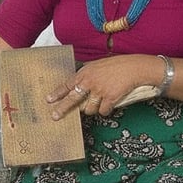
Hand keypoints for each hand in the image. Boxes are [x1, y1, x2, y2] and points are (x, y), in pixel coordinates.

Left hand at [46, 55, 163, 118]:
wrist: (134, 67)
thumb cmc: (116, 65)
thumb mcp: (96, 65)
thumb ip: (86, 74)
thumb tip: (77, 84)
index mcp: (84, 73)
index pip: (67, 85)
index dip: (57, 93)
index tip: (48, 100)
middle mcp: (89, 82)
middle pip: (72, 99)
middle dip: (62, 109)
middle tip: (55, 116)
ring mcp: (99, 91)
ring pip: (88, 109)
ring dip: (92, 109)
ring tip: (98, 102)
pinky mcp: (110, 98)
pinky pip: (103, 111)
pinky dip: (105, 110)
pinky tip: (109, 105)